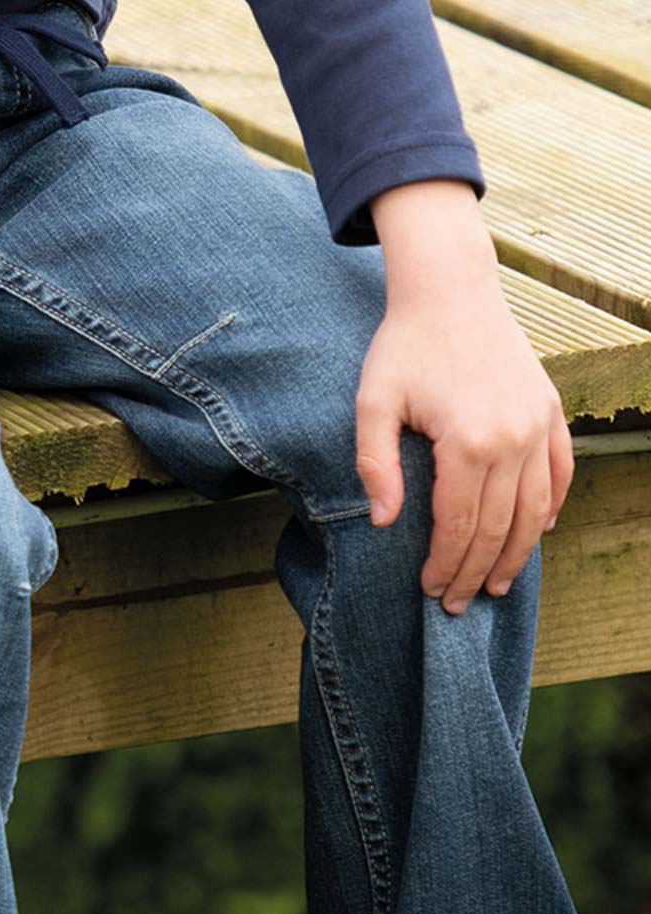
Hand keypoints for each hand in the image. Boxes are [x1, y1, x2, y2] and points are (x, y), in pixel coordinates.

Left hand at [355, 180, 573, 615]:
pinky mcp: (549, 410)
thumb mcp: (372, 404)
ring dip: (517, 552)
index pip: (459, 525)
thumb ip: (374, 465)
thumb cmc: (403, 347)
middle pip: (497, 526)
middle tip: (460, 605)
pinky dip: (550, 506)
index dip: (446, 565)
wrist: (450, 290)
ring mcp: (537, 424)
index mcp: (468, 443)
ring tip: (499, 585)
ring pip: (535, 508)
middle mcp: (512, 439)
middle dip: (477, 572)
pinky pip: (558, 471)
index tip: (431, 592)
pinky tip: (537, 532)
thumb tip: (383, 522)